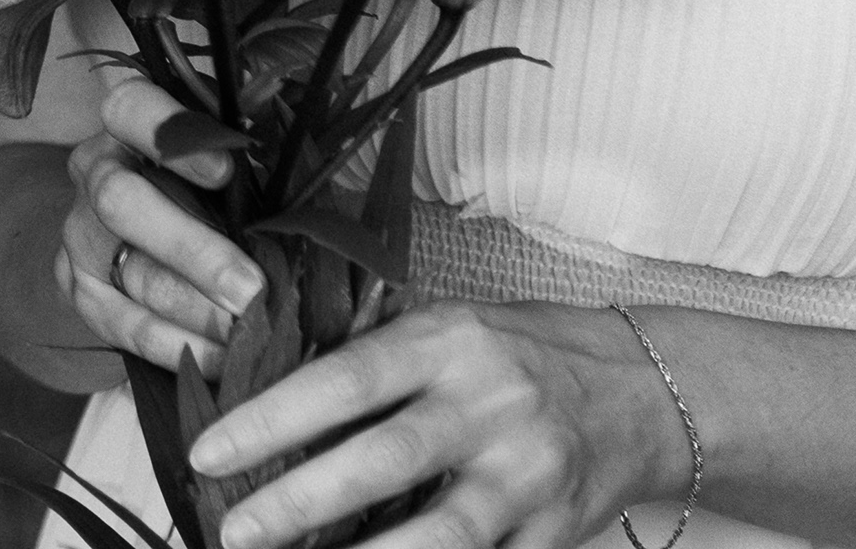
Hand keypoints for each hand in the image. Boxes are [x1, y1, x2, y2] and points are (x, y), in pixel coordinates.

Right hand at [61, 74, 257, 370]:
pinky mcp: (81, 289)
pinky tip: (222, 360)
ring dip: (193, 309)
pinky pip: (121, 324)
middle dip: (190, 248)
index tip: (227, 171)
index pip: (130, 108)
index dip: (168, 135)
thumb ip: (262, 160)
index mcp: (130, 121)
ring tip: (249, 333)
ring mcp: (81, 231)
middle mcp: (96, 169)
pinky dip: (175, 346)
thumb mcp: (237, 157)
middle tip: (250, 288)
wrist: (150, 231)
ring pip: (128, 270)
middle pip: (120, 200)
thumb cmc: (219, 185)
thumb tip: (325, 176)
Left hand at [184, 300, 678, 548]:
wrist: (645, 393)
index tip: (209, 453)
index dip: (272, 418)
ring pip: (441, 533)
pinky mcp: (555, 532)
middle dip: (299, 503)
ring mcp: (528, 474)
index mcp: (448, 342)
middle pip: (383, 460)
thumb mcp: (448, 328)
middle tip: (234, 531)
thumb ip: (374, 358)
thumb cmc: (519, 354)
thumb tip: (263, 391)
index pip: (345, 379)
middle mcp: (489, 404)